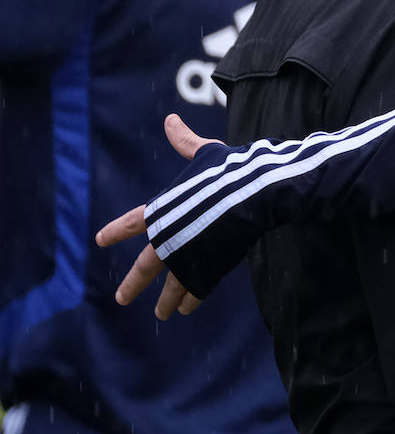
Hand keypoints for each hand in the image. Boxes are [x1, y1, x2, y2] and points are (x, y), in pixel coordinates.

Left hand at [95, 114, 218, 319]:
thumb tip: (170, 119)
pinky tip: (187, 309)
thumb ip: (184, 143)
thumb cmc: (228, 170)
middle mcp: (168, 238)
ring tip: (162, 314)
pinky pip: (197, 288)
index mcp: (162, 210)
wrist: (254, 195)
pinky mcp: (210, 268)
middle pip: (147, 267)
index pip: (132, 223)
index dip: (116, 231)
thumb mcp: (204, 153)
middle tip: (121, 299)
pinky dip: (192, 298)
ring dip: (166, 301)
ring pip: (172, 286)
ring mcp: (188, 257)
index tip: (101, 240)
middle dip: (134, 284)